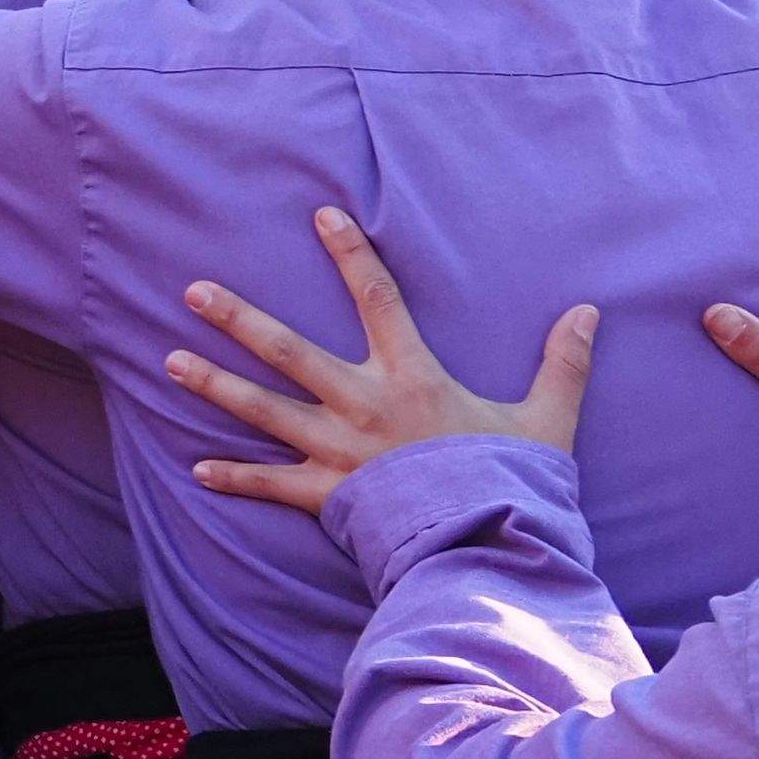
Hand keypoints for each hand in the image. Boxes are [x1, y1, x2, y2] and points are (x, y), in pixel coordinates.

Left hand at [168, 209, 592, 514]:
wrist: (490, 544)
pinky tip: (197, 468)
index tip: (320, 214)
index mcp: (413, 377)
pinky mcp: (328, 495)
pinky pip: (272, 483)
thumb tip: (589, 312)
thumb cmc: (515, 481)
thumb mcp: (548, 420)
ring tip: (169, 362)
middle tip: (192, 292)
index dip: (350, 253)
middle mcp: (363, 406)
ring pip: (263, 410)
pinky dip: (235, 477)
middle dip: (238, 320)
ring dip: (214, 385)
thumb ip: (562, 364)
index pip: (377, 297)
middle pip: (289, 351)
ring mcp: (338, 451)